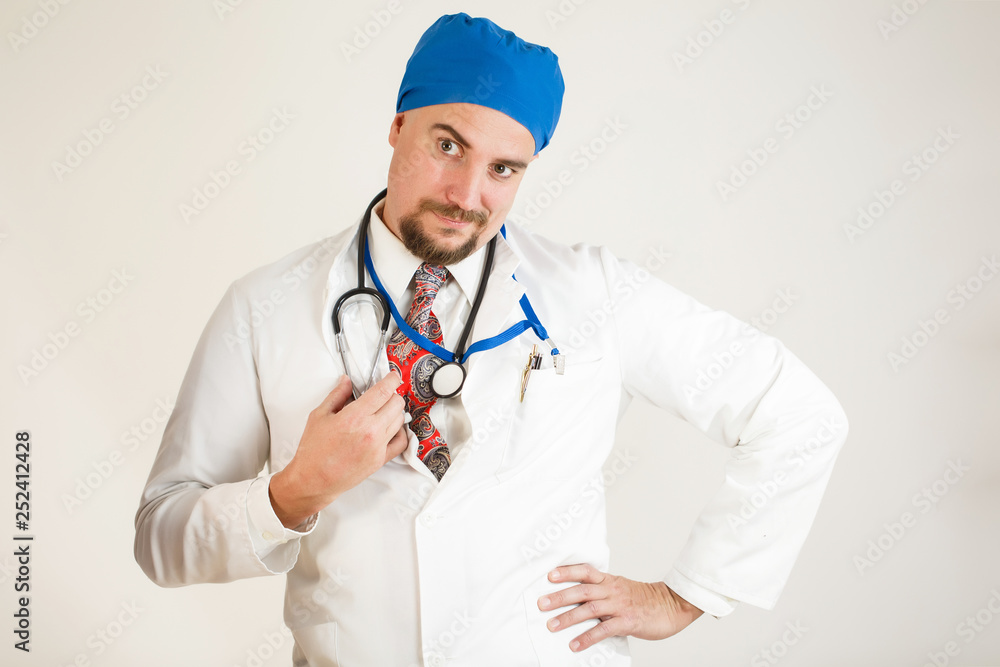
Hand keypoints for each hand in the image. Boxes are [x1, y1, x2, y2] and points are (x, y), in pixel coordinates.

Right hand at [269, 372, 407, 526]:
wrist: (313, 480)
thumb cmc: (313, 450)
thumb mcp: (319, 416)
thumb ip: (336, 395)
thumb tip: (346, 381)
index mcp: (355, 417)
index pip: (383, 391)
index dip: (392, 380)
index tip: (393, 376)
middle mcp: (370, 431)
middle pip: (396, 403)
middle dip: (392, 394)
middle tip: (383, 394)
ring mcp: (378, 446)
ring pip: (399, 420)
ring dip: (394, 411)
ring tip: (382, 410)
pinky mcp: (380, 460)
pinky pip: (401, 442)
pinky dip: (399, 431)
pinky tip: (389, 428)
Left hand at [537, 564, 703, 651]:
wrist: (673, 605)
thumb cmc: (645, 599)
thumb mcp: (622, 588)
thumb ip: (603, 591)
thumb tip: (578, 598)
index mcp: (610, 580)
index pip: (586, 572)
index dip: (567, 572)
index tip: (549, 575)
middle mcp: (613, 590)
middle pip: (582, 590)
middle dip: (560, 596)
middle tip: (542, 603)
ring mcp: (620, 606)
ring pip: (590, 609)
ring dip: (568, 618)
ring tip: (552, 625)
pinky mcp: (628, 622)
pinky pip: (604, 630)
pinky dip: (588, 637)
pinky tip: (575, 644)